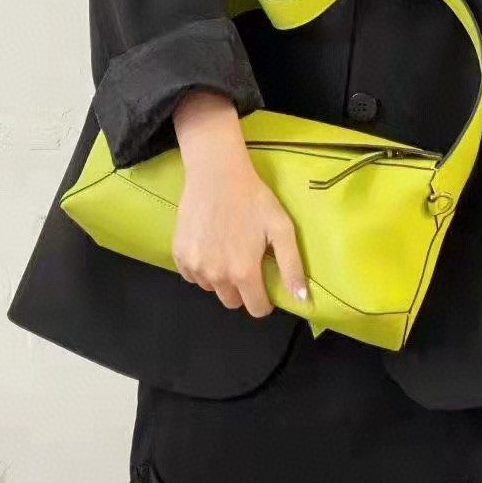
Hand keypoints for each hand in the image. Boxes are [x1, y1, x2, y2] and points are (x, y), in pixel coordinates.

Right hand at [171, 91, 308, 315]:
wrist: (217, 174)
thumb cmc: (254, 199)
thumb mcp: (282, 229)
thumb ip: (292, 267)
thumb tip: (302, 300)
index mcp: (244, 271)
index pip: (256, 308)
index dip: (264, 300)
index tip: (264, 284)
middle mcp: (216, 275)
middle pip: (232, 302)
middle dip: (242, 290)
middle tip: (245, 262)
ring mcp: (194, 266)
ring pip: (211, 289)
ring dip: (220, 278)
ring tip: (226, 250)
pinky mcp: (178, 255)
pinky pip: (192, 276)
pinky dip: (201, 268)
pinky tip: (209, 246)